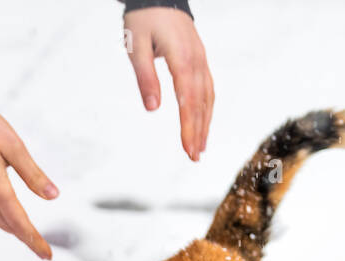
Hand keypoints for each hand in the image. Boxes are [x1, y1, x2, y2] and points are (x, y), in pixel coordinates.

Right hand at [0, 105, 57, 259]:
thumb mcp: (14, 146)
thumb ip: (33, 174)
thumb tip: (53, 196)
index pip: (20, 223)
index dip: (35, 241)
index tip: (47, 256)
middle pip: (8, 226)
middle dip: (27, 239)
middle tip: (42, 252)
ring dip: (12, 231)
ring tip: (26, 237)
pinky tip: (3, 217)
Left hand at [124, 8, 213, 159]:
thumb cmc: (144, 20)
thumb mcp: (136, 48)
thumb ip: (145, 78)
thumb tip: (153, 109)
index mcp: (182, 58)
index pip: (188, 100)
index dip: (189, 127)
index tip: (188, 148)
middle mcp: (196, 60)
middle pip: (201, 102)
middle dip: (198, 131)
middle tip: (194, 157)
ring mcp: (201, 59)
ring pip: (208, 97)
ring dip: (205, 123)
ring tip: (200, 147)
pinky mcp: (199, 59)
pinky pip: (208, 88)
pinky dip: (207, 108)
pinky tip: (203, 123)